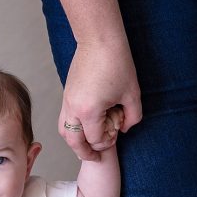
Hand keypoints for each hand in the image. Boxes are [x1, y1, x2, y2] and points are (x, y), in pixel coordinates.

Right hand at [59, 40, 141, 160]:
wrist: (99, 39)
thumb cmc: (117, 63)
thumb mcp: (132, 94)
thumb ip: (132, 117)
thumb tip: (124, 129)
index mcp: (89, 111)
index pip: (95, 139)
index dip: (107, 142)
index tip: (117, 134)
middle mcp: (73, 108)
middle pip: (73, 141)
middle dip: (85, 152)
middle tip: (95, 157)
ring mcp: (67, 100)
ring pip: (64, 130)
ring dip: (75, 141)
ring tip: (87, 145)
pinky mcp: (67, 93)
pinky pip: (64, 117)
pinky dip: (73, 127)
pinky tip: (87, 126)